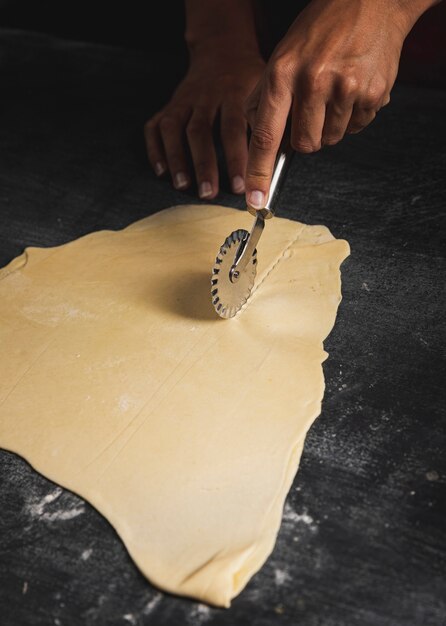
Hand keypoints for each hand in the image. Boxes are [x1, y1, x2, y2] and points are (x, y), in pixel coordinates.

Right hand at [144, 49, 264, 198]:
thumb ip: (272, 122)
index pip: (235, 128)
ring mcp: (185, 100)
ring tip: (183, 186)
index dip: (237, 158)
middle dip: (205, 164)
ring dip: (178, 159)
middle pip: (202, 131)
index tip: (242, 186)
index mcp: (235, 93)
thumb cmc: (250, 81)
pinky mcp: (170, 105)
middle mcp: (207, 96)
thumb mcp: (266, 92)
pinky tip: (161, 171)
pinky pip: (155, 126)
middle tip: (209, 193)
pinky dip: (155, 149)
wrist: (223, 49)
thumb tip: (280, 163)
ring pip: (176, 129)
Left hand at [243, 0, 411, 209]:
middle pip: (304, 145)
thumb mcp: (282, 55)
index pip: (265, 135)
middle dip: (306, 136)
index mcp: (282, 72)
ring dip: (331, 125)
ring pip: (331, 140)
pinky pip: (357, 128)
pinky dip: (354, 115)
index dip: (259, 173)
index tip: (255, 201)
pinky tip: (353, 87)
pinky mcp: (372, 94)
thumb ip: (265, 97)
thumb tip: (254, 138)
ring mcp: (345, 88)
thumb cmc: (321, 29)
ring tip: (334, 89)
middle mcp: (312, 81)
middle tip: (312, 106)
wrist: (371, 1)